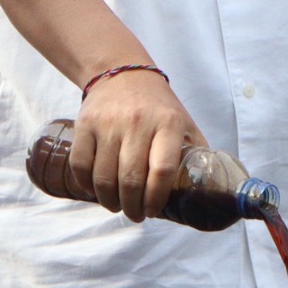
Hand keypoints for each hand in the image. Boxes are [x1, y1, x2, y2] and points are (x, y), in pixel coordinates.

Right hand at [69, 67, 204, 221]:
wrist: (123, 73)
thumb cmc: (158, 106)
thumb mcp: (184, 123)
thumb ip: (195, 153)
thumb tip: (207, 190)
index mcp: (168, 123)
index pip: (162, 170)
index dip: (156, 197)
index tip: (153, 210)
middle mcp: (137, 122)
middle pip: (130, 179)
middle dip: (131, 207)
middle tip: (134, 214)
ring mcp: (108, 123)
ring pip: (104, 177)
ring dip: (109, 201)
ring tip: (116, 206)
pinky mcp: (85, 123)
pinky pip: (81, 164)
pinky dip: (86, 185)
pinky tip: (94, 190)